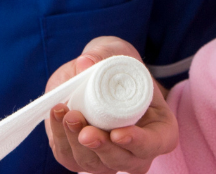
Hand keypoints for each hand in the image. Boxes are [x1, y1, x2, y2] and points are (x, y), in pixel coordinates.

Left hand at [44, 36, 177, 173]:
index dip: (140, 143)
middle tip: (86, 132)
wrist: (91, 73)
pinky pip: (71, 157)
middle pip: (125, 161)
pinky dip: (61, 138)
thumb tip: (86, 63)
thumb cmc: (115, 65)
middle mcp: (136, 149)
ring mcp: (109, 157)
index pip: (156, 143)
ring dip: (78, 144)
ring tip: (67, 115)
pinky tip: (58, 114)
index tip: (117, 133)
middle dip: (103, 148)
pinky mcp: (82, 156)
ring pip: (96, 164)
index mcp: (158, 126)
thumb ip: (103, 55)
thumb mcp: (114, 52)